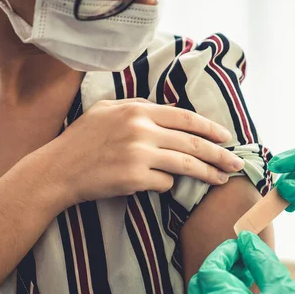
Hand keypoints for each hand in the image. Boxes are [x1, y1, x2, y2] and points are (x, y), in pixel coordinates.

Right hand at [48, 99, 244, 204]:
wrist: (58, 170)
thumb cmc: (82, 140)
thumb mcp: (107, 111)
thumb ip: (138, 108)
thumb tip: (170, 113)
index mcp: (138, 110)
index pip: (186, 118)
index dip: (211, 128)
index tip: (226, 138)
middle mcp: (141, 129)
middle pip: (193, 142)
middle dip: (219, 154)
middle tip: (236, 164)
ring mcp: (139, 154)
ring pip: (186, 164)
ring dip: (208, 174)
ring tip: (222, 180)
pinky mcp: (135, 178)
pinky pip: (164, 183)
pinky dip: (167, 184)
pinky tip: (163, 185)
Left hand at [188, 231, 294, 293]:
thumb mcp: (281, 286)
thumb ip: (259, 259)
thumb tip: (245, 239)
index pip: (208, 272)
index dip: (222, 254)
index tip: (240, 245)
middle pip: (202, 289)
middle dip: (220, 268)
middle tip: (243, 258)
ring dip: (223, 285)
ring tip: (249, 275)